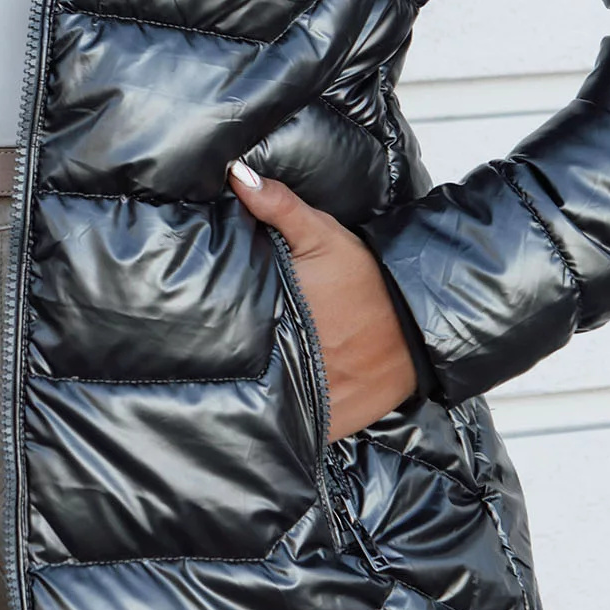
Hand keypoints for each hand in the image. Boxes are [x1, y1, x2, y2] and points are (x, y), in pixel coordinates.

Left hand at [228, 161, 418, 440]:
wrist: (421, 320)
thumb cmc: (367, 277)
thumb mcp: (323, 235)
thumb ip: (279, 206)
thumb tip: (236, 174)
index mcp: (284, 318)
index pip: (228, 337)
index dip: (206, 341)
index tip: (187, 338)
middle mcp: (295, 363)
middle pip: (244, 377)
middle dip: (227, 374)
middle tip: (203, 368)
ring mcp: (315, 399)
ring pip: (269, 412)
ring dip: (255, 405)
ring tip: (234, 396)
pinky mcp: (334, 423)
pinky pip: (299, 435)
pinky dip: (285, 431)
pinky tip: (270, 422)